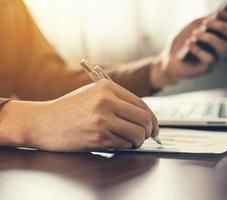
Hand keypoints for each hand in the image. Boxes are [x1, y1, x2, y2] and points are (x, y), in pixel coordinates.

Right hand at [0, 80, 158, 151]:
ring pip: (137, 134)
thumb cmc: (68, 109)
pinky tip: (118, 143)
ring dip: (139, 141)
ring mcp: (102, 120)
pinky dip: (125, 147)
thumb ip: (118, 101)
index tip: (154, 127)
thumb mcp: (92, 94)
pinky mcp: (98, 138)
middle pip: (144, 119)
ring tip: (132, 141)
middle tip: (147, 136)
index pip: (142, 104)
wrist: (42, 122)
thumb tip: (144, 116)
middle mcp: (107, 101)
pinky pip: (124, 144)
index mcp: (107, 87)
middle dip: (150, 131)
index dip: (152, 118)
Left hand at [150, 10, 226, 88]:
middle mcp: (221, 47)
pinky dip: (198, 49)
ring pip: (224, 48)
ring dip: (210, 38)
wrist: (170, 62)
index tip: (218, 12)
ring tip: (195, 32)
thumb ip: (200, 23)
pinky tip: (188, 42)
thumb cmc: (180, 44)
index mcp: (220, 36)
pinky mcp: (207, 68)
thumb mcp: (189, 29)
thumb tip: (211, 17)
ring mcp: (216, 58)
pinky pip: (209, 58)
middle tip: (206, 21)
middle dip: (221, 26)